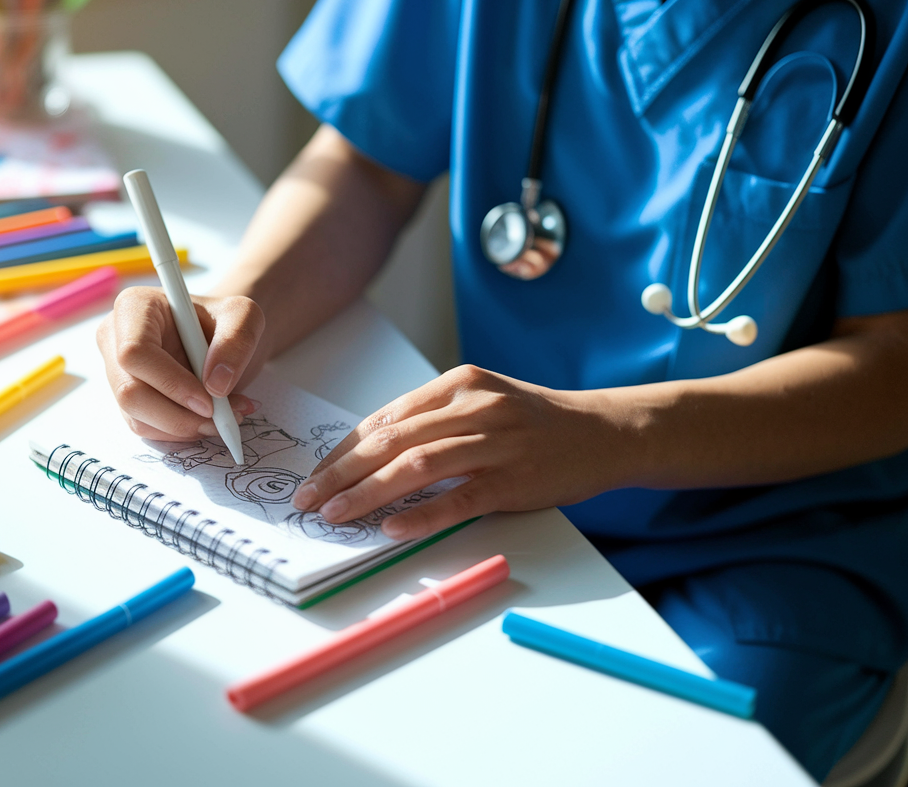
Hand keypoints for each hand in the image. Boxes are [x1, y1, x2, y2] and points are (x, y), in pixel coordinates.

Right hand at [96, 287, 266, 440]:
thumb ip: (236, 341)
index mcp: (135, 307)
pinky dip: (181, 432)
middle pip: (129, 392)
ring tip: (225, 416)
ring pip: (137, 418)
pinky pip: (146, 428)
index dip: (170, 382)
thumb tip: (215, 385)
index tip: (209, 401)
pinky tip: (208, 419)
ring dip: (184, 427)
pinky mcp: (128, 400)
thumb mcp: (245, 317)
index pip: (135, 352)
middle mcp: (115, 339)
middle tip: (220, 420)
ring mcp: (117, 373)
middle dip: (178, 416)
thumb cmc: (225, 321)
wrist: (221, 339)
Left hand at [290, 365, 626, 539]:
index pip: (385, 418)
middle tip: (309, 498)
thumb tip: (371, 452)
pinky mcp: (514, 479)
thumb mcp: (481, 401)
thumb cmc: (533, 421)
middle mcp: (473, 408)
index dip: (344, 449)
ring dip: (368, 492)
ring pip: (417, 466)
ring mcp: (495, 443)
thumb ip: (432, 419)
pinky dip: (422, 515)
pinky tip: (392, 528)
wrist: (603, 431)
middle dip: (342, 472)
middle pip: (392, 441)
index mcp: (458, 384)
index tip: (316, 474)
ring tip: (336, 514)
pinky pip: (459, 500)